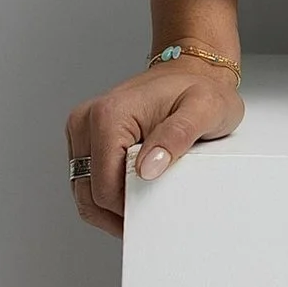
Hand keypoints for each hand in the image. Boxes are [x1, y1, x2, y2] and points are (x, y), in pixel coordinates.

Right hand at [64, 58, 243, 235]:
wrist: (192, 70)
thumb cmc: (201, 89)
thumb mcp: (205, 110)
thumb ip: (177, 136)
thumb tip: (147, 169)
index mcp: (108, 115)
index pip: (104, 188)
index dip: (128, 210)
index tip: (155, 214)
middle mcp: (86, 121)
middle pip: (87, 194)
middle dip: (118, 213)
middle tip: (153, 216)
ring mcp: (82, 130)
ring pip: (84, 191)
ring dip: (111, 206)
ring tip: (147, 203)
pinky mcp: (86, 138)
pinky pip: (89, 180)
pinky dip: (108, 194)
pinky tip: (135, 192)